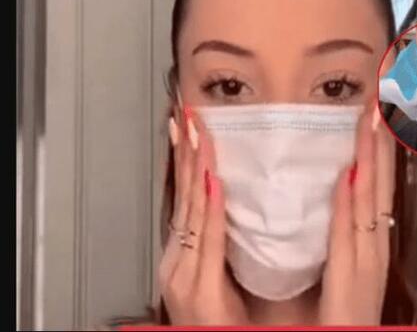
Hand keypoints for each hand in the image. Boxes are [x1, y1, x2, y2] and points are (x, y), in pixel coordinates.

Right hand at [158, 107, 247, 324]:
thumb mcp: (216, 271)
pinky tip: (213, 182)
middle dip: (187, 154)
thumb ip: (217, 239)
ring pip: (191, 210)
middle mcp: (178, 260)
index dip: (188, 161)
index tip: (189, 130)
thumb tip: (226, 201)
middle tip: (188, 117)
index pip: (186, 196)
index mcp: (184, 253)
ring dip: (195, 169)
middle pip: (184, 196)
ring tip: (196, 134)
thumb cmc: (221, 322)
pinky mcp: (200, 290)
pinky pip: (206, 240)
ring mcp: (185, 273)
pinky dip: (209, 209)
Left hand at [319, 100, 395, 324]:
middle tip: (382, 98)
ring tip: (374, 120)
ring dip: (373, 159)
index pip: (378, 182)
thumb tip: (344, 178)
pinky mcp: (353, 280)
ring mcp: (367, 259)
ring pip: (372, 200)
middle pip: (381, 183)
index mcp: (371, 234)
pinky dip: (351, 205)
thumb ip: (347, 218)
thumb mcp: (348, 253)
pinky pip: (348, 235)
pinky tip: (349, 177)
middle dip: (382, 140)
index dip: (380, 145)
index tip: (379, 110)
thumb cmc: (344, 305)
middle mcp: (374, 242)